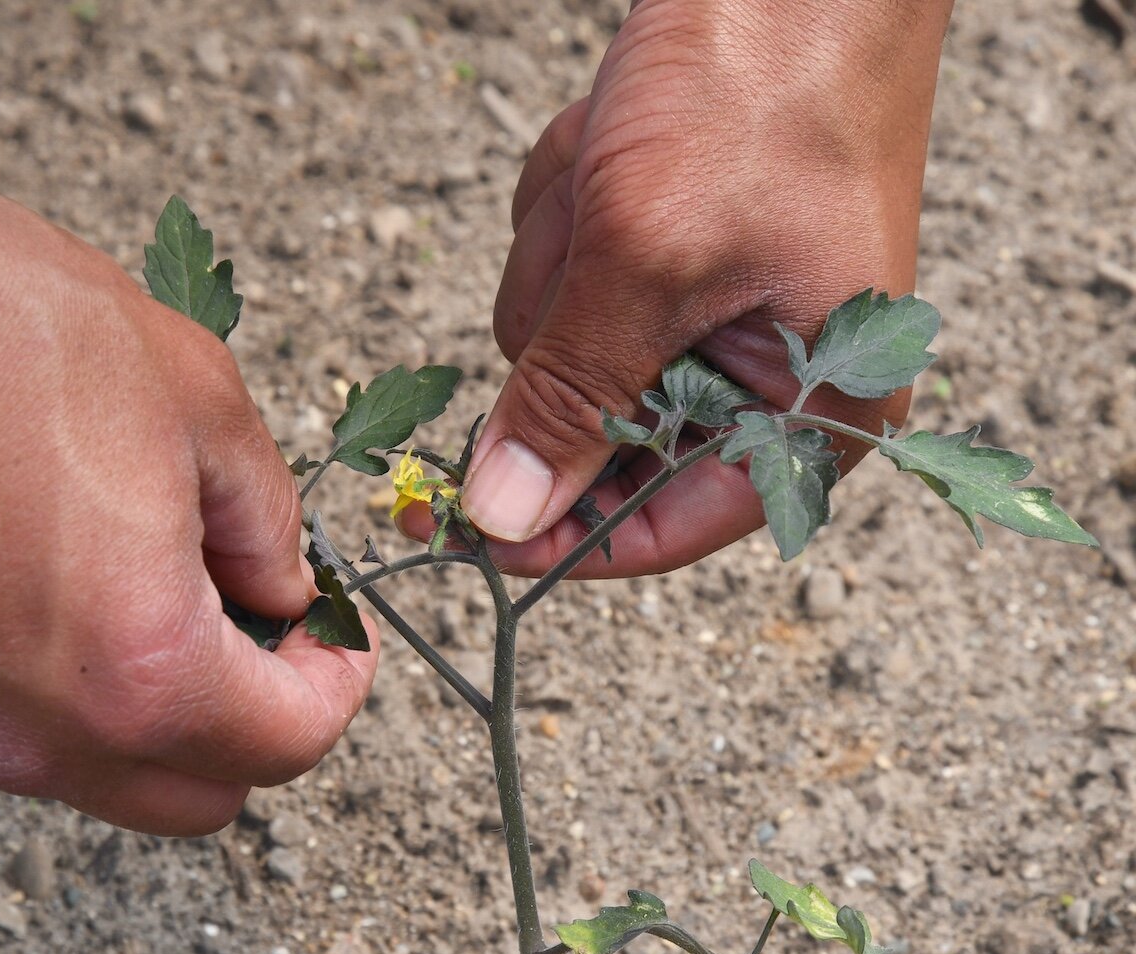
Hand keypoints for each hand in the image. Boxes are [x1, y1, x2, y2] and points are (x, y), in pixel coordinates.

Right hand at [0, 171, 376, 834]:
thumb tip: (281, 591)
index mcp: (137, 670)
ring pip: (76, 768)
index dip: (330, 685)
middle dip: (238, 722)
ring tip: (98, 571)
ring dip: (118, 704)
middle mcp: (25, 737)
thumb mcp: (199, 399)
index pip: (284, 746)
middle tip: (238, 623)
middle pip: (190, 796)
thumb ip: (269, 528)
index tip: (327, 641)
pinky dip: (8, 685)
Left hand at [420, 0, 951, 576]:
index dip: (560, 534)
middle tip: (608, 237)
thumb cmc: (764, 96)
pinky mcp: (656, 255)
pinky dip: (567, 209)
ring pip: (558, 340)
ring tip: (623, 173)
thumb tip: (504, 517)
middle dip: (573, 327)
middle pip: (593, 426)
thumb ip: (571, 398)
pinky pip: (562, 270)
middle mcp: (762, 376)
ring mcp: (702, 311)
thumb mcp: (648, 261)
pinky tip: (612, 149)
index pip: (662, 527)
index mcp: (809, 411)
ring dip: (566, 253)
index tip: (466, 519)